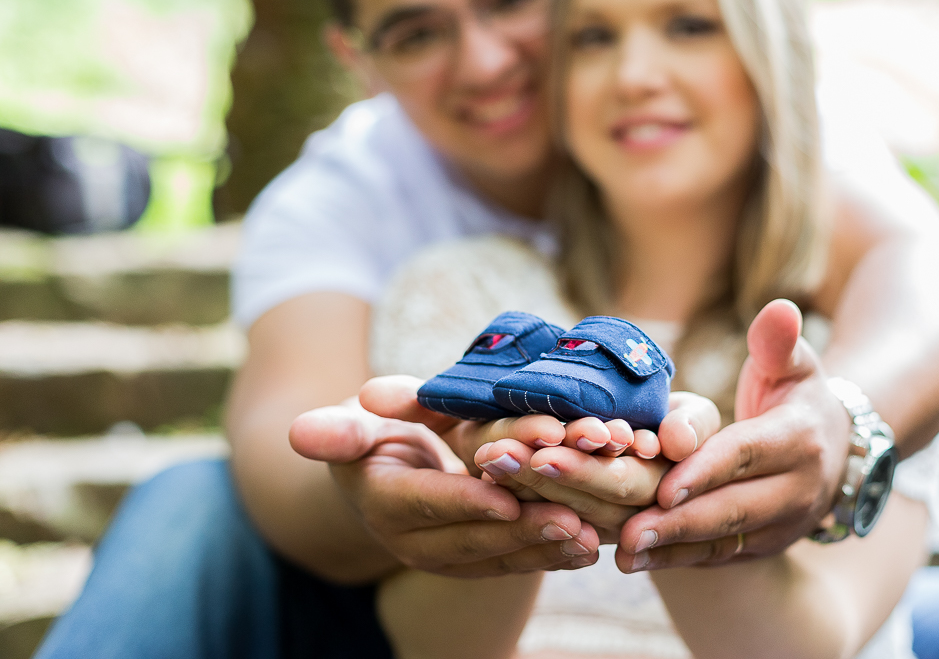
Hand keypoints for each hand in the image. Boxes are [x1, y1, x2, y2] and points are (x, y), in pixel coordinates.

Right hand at [289, 381, 599, 577]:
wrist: (378, 472)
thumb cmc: (374, 429)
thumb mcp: (356, 421)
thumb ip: (341, 429)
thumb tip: (302, 432)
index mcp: (383, 500)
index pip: (429, 501)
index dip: (466, 499)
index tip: (506, 495)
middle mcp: (413, 541)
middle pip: (473, 537)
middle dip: (523, 530)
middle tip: (571, 521)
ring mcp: (446, 557)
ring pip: (500, 556)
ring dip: (546, 549)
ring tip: (590, 537)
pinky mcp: (475, 561)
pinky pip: (515, 561)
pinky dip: (552, 555)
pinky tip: (591, 545)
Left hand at [473, 393, 720, 540]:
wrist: (678, 450)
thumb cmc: (685, 426)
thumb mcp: (698, 419)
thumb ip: (693, 425)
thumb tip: (675, 443)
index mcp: (661, 490)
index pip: (619, 483)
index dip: (582, 470)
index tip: (543, 453)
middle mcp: (628, 517)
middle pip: (578, 501)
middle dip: (537, 476)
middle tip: (497, 454)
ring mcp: (602, 523)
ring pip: (557, 508)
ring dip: (520, 483)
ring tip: (486, 457)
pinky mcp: (580, 521)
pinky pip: (545, 510)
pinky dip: (515, 490)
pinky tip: (485, 470)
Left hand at [614, 299, 850, 571]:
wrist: (838, 450)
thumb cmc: (798, 395)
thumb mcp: (793, 363)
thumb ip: (778, 341)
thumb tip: (779, 309)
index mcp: (800, 439)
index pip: (747, 454)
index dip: (707, 470)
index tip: (665, 485)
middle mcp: (797, 490)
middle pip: (733, 508)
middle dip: (679, 523)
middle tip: (629, 532)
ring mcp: (782, 526)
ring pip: (724, 541)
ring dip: (672, 551)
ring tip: (625, 554)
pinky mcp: (763, 548)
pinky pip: (719, 557)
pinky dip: (678, 561)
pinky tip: (636, 561)